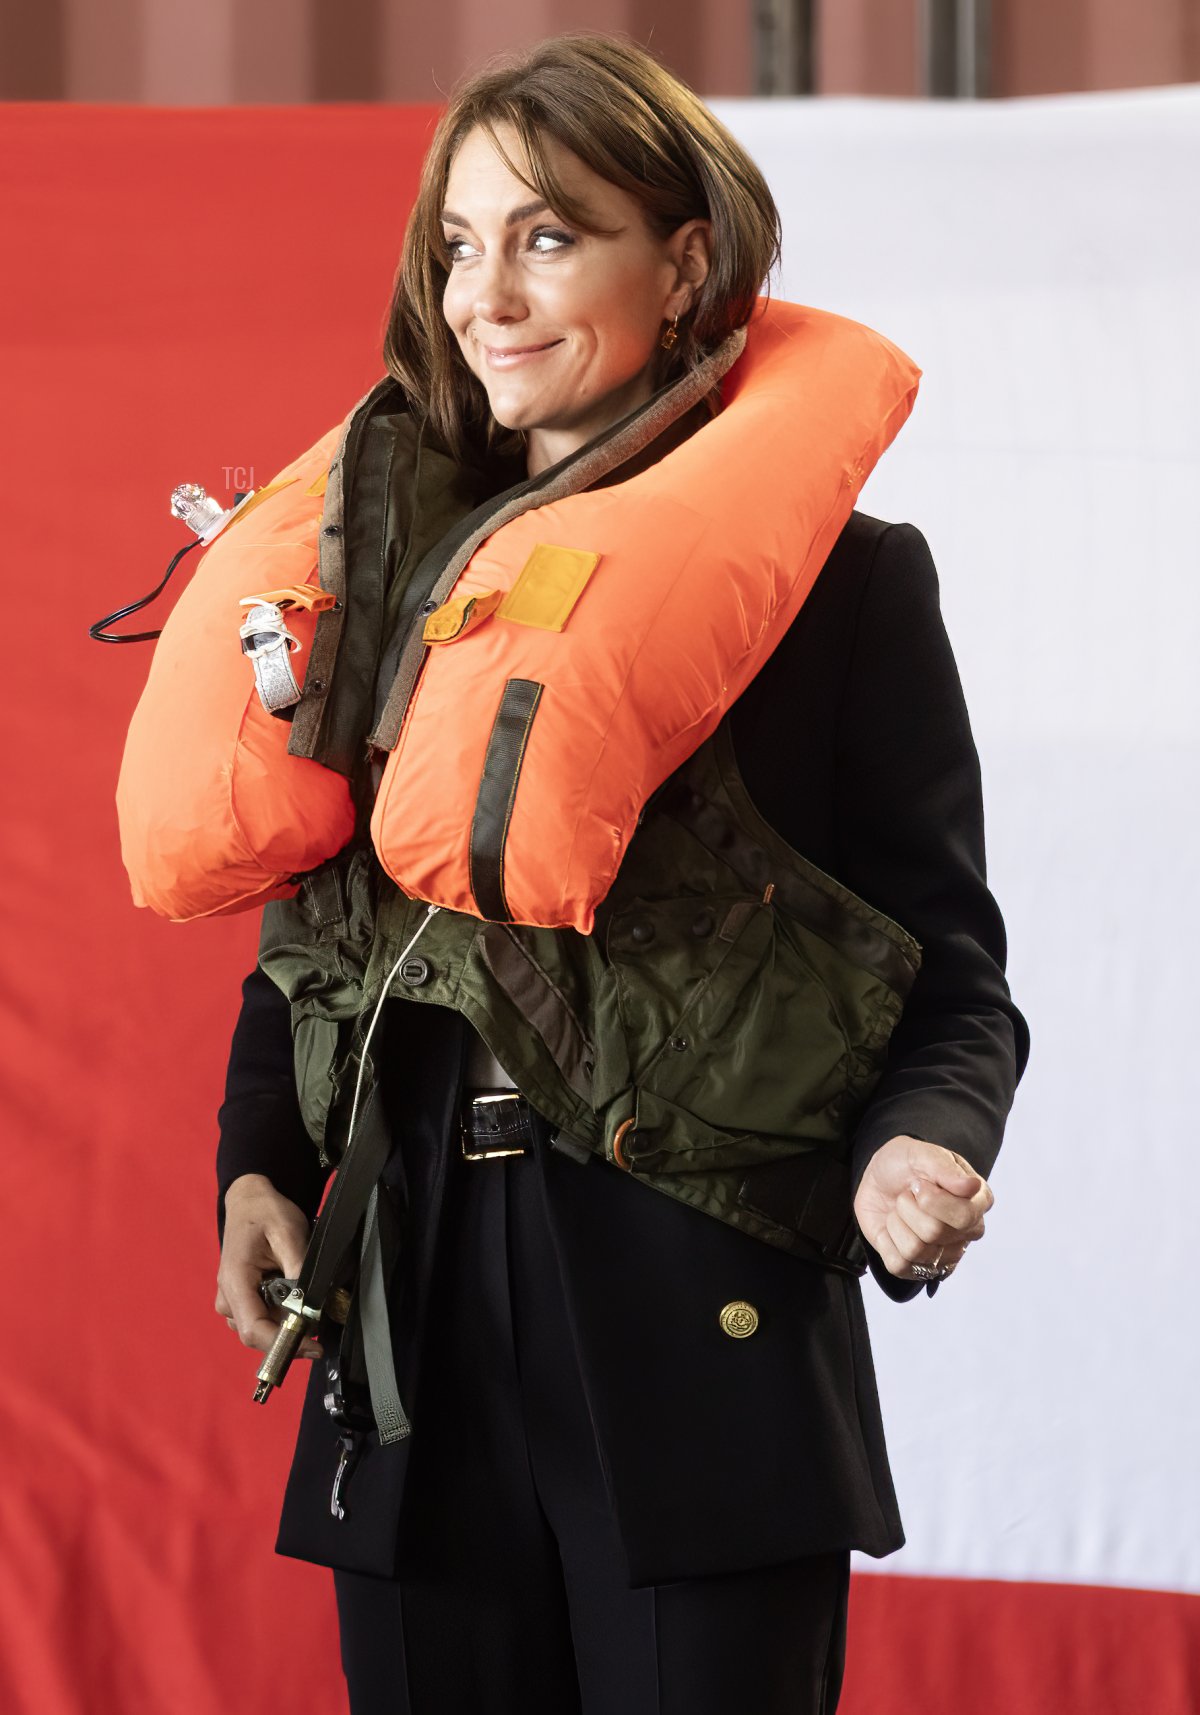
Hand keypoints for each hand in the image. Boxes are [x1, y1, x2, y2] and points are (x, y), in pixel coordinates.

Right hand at [215, 1173, 322, 1358]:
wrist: (251, 1201)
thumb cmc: (267, 1213)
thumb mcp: (288, 1232)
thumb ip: (298, 1268)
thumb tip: (310, 1304)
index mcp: (235, 1281)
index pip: (254, 1330)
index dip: (284, 1344)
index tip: (314, 1346)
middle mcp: (228, 1298)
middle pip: (259, 1335)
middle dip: (291, 1334)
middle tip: (322, 1320)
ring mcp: (231, 1301)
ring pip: (262, 1329)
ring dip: (287, 1323)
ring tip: (308, 1301)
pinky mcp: (240, 1301)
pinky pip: (262, 1319)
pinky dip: (282, 1315)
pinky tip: (295, 1298)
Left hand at [853, 1134, 992, 1281]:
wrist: (878, 1176)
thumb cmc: (906, 1164)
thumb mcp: (923, 1155)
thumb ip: (947, 1171)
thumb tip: (973, 1186)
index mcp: (978, 1202)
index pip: (964, 1216)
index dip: (932, 1200)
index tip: (918, 1182)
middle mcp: (966, 1232)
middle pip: (935, 1232)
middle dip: (909, 1207)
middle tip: (908, 1194)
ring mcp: (943, 1254)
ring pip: (915, 1250)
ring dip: (897, 1222)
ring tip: (900, 1209)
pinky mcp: (917, 1267)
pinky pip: (899, 1265)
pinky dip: (886, 1242)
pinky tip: (892, 1228)